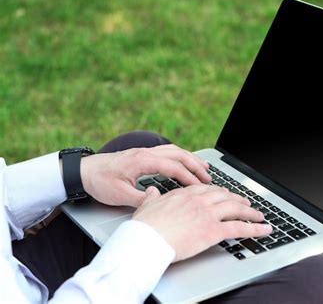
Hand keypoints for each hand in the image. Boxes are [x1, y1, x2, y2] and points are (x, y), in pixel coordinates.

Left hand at [80, 144, 210, 206]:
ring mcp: (144, 151)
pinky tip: (185, 162)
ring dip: (191, 159)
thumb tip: (159, 202)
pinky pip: (167, 151)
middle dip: (196, 166)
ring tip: (205, 168)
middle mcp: (146, 152)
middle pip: (179, 155)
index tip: (201, 187)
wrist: (83, 171)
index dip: (189, 177)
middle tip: (209, 177)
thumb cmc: (99, 182)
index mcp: (142, 161)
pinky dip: (181, 156)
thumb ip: (141, 199)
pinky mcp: (142, 154)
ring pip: (175, 151)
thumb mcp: (119, 195)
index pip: (173, 167)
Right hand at [133, 185, 272, 261]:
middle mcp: (198, 201)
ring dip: (250, 211)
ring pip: (235, 209)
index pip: (206, 189)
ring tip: (259, 214)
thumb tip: (152, 191)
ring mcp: (207, 214)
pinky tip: (264, 230)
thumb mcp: (146, 206)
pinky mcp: (213, 230)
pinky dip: (254, 229)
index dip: (219, 191)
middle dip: (238, 199)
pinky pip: (239, 228)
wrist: (145, 240)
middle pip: (225, 196)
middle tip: (246, 201)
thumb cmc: (143, 227)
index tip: (224, 193)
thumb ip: (153, 197)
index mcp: (184, 194)